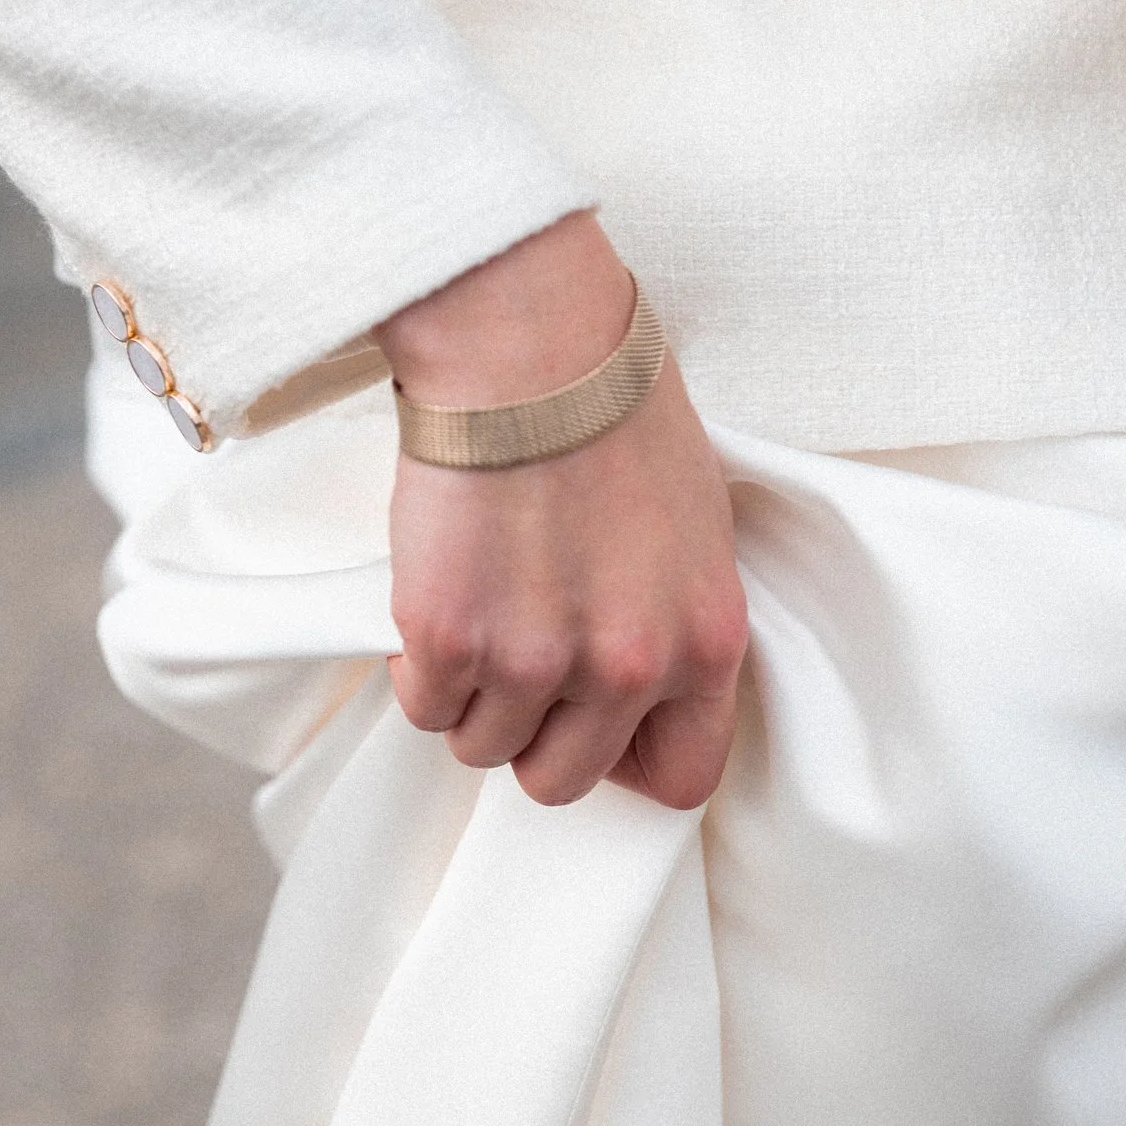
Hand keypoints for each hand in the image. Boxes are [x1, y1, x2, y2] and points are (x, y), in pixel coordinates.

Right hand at [375, 214, 747, 808]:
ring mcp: (539, 661)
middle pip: (563, 779)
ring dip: (473, 698)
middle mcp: (629, 667)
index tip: (596, 730)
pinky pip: (425, 706)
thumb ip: (673, 618)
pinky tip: (437, 606)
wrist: (529, 345)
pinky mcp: (452, 639)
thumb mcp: (694, 528)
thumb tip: (638, 679)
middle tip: (518, 668)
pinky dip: (420, 670)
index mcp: (704, 642)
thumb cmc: (611, 408)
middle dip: (534, 735)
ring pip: (484, 747)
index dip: (629, 763)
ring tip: (477, 619)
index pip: (685, 776)